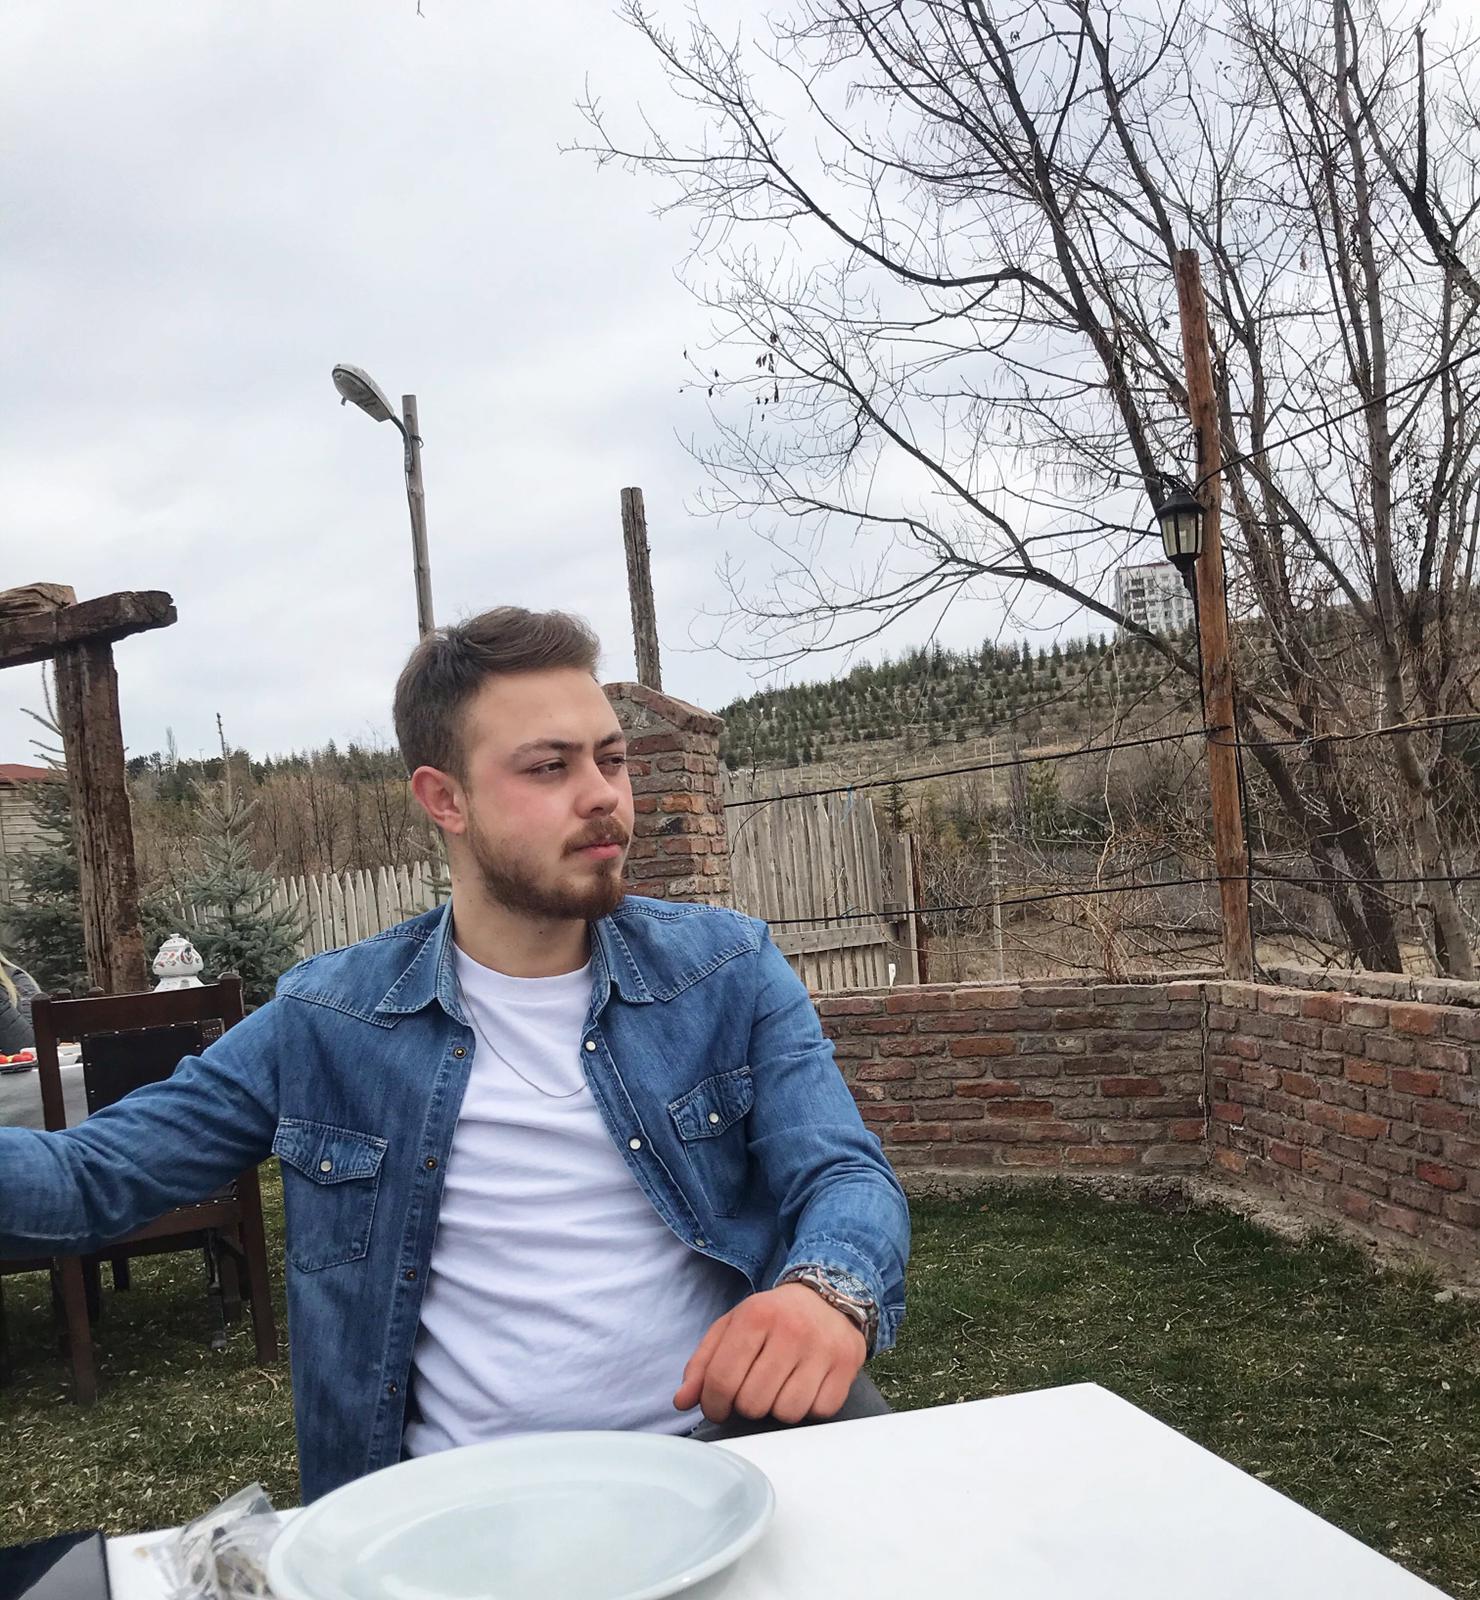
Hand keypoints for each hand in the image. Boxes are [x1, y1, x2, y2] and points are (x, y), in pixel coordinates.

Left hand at [674, 1282, 866, 1424]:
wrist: (828, 1293)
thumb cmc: (773, 1317)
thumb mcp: (732, 1326)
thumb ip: (703, 1363)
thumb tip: (682, 1401)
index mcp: (755, 1316)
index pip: (722, 1380)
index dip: (713, 1405)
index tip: (717, 1407)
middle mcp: (791, 1330)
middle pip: (753, 1402)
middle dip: (746, 1405)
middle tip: (753, 1390)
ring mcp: (822, 1348)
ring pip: (787, 1412)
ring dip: (777, 1408)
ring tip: (779, 1387)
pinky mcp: (847, 1365)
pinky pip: (819, 1412)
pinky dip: (808, 1408)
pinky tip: (805, 1386)